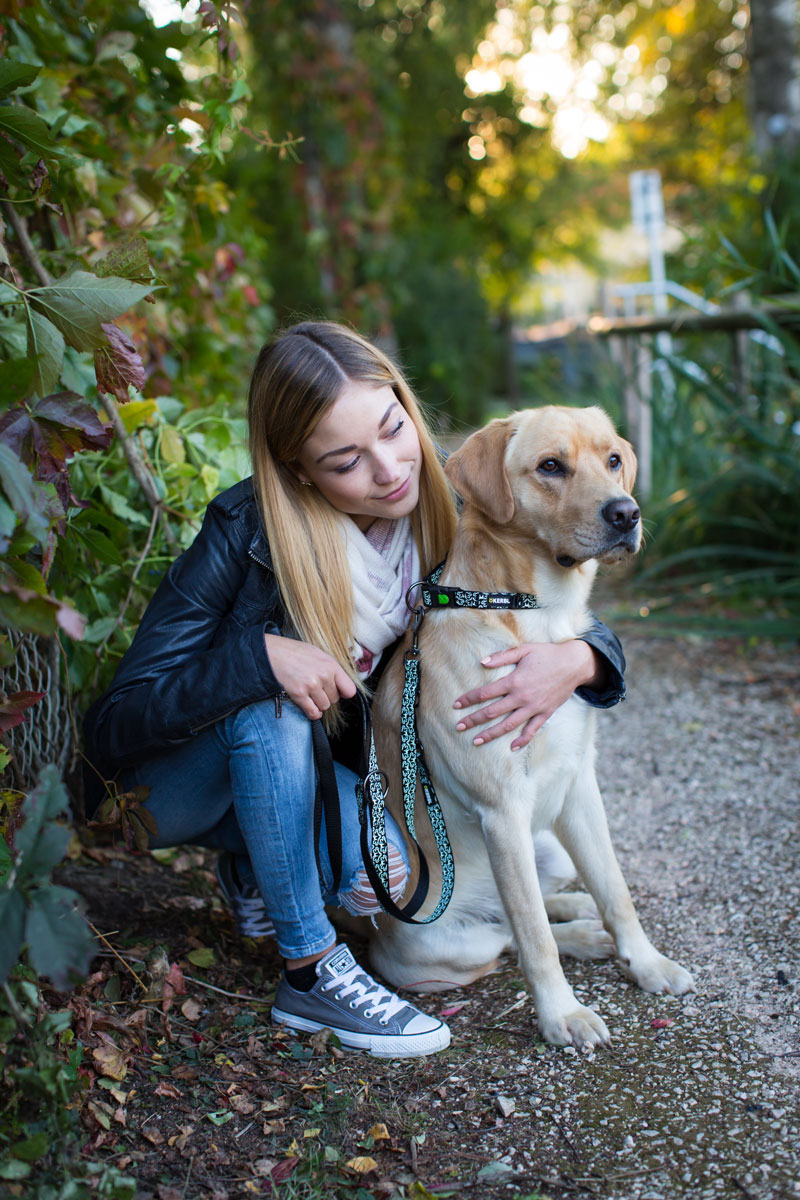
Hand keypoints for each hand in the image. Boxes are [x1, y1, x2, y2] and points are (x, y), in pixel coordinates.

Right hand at [265, 634, 355, 720]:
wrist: (272, 653)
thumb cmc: (294, 652)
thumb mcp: (317, 653)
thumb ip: (331, 668)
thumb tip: (342, 683)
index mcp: (330, 664)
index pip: (349, 689)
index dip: (343, 693)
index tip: (338, 692)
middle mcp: (323, 675)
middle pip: (335, 699)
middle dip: (326, 696)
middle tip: (316, 689)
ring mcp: (311, 685)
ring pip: (324, 706)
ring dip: (318, 704)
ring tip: (310, 695)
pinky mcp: (299, 694)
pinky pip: (313, 712)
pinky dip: (313, 713)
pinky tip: (309, 707)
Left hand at [453, 641, 598, 750]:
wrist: (574, 663)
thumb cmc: (547, 654)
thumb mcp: (524, 650)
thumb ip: (502, 657)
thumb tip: (481, 662)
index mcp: (514, 681)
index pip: (485, 693)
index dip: (468, 699)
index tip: (455, 705)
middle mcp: (521, 697)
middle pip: (492, 712)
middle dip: (473, 720)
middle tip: (458, 727)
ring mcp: (534, 707)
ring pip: (508, 725)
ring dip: (491, 734)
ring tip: (476, 741)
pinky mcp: (545, 713)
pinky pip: (532, 730)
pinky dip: (523, 740)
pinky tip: (512, 748)